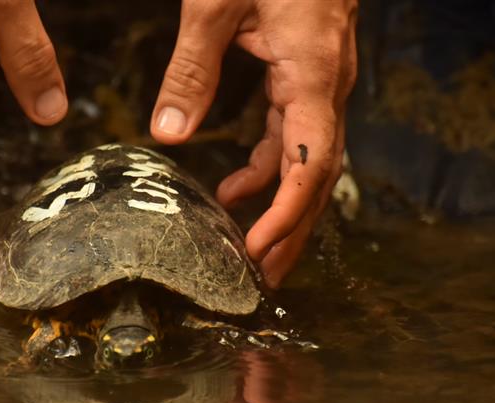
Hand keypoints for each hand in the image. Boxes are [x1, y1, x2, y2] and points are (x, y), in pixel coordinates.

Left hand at [151, 0, 356, 287]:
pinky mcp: (305, 82)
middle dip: (291, 232)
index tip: (258, 251)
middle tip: (262, 282)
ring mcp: (320, 87)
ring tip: (249, 255)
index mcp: (312, 71)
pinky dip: (266, 173)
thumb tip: (168, 136)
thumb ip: (192, 70)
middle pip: (318, 178)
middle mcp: (326, 87)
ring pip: (308, 165)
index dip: (287, 213)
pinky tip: (234, 191)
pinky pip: (293, 141)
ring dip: (280, 211)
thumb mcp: (217, 4)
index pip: (310, 160)